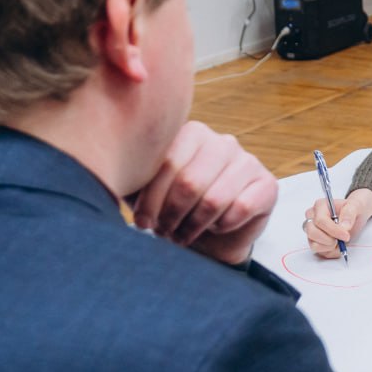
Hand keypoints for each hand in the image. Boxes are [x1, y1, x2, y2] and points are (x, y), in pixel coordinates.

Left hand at [129, 121, 277, 265]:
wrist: (212, 238)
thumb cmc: (175, 210)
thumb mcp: (149, 192)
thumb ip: (133, 177)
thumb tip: (103, 173)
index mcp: (191, 133)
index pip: (166, 163)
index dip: (151, 199)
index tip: (142, 222)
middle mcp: (222, 141)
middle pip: (190, 182)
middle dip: (172, 215)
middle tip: (164, 233)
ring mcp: (248, 161)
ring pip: (214, 198)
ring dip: (194, 226)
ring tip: (184, 235)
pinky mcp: (268, 185)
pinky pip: (241, 208)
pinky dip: (222, 226)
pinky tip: (216, 228)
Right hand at [305, 187, 371, 258]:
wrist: (356, 215)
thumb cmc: (353, 208)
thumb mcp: (356, 205)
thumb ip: (349, 213)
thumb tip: (343, 226)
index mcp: (320, 206)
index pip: (320, 220)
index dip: (333, 230)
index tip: (346, 235)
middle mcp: (313, 218)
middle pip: (312, 233)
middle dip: (329, 240)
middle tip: (343, 239)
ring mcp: (313, 231)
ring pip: (313, 245)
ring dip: (329, 247)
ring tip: (340, 242)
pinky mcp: (316, 242)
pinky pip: (320, 252)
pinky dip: (331, 252)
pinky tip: (339, 246)